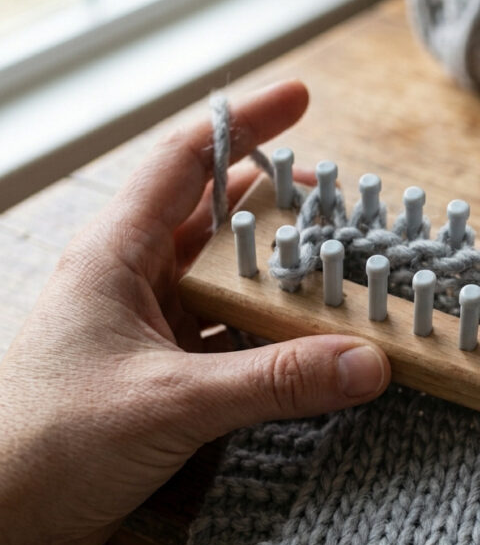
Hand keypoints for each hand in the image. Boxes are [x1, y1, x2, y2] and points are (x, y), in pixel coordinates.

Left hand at [0, 81, 390, 544]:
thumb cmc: (46, 443)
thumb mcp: (171, 399)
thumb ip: (276, 380)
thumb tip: (368, 362)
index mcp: (116, 256)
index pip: (185, 161)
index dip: (243, 123)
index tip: (301, 100)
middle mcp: (132, 282)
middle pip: (213, 216)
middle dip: (273, 200)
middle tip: (337, 197)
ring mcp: (147, 329)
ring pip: (224, 280)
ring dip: (275, 272)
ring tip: (335, 263)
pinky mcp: (160, 376)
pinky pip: (229, 337)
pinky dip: (270, 333)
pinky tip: (308, 340)